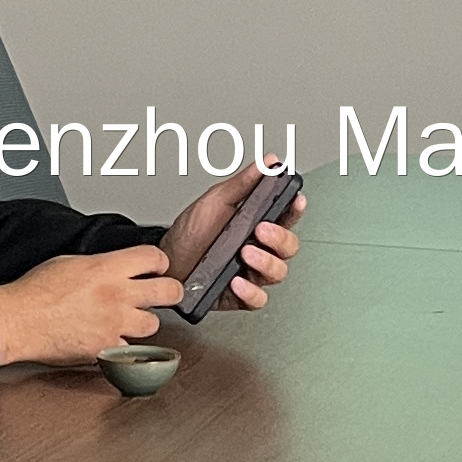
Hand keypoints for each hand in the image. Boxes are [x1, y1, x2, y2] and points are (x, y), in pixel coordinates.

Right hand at [0, 244, 179, 368]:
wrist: (17, 320)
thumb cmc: (35, 291)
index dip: (159, 262)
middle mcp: (117, 295)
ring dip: (143, 321)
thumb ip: (101, 265)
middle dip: (170, 291)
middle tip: (166, 293)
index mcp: (107, 268)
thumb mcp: (69, 262)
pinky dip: (122, 346)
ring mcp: (114, 325)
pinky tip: (110, 339)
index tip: (157, 267)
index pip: (154, 257)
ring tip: (129, 319)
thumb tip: (115, 268)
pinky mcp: (106, 350)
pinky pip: (128, 350)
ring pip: (153, 324)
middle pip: (169, 291)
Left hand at [162, 171, 304, 312]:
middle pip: (288, 247)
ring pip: (278, 272)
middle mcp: (260, 249)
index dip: (295, 209)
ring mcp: (252, 273)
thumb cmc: (191, 232)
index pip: (286, 217)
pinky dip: (251, 292)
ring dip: (266, 262)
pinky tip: (237, 281)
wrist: (166, 262)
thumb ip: (242, 184)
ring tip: (245, 253)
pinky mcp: (241, 295)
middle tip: (261, 229)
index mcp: (257, 224)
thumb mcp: (215, 202)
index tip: (296, 200)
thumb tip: (267, 162)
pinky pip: (258, 299)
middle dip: (280, 238)